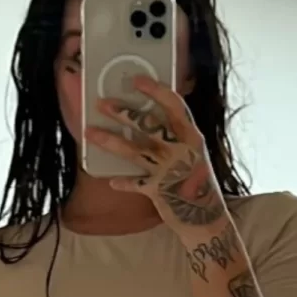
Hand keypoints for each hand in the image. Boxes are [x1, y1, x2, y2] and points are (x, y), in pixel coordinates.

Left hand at [87, 79, 227, 235]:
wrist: (206, 216)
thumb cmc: (196, 178)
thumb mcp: (193, 150)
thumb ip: (176, 133)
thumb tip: (149, 114)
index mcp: (193, 135)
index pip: (175, 106)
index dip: (155, 91)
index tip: (136, 80)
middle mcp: (182, 149)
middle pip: (149, 125)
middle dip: (123, 113)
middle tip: (102, 103)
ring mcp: (170, 169)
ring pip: (135, 151)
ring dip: (110, 141)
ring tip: (90, 133)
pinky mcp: (159, 189)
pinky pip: (136, 183)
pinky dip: (124, 182)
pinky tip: (112, 180)